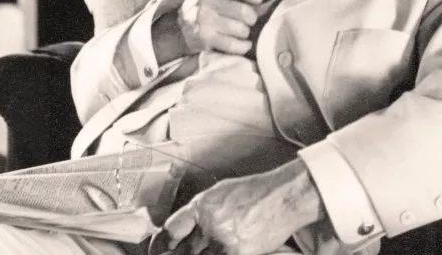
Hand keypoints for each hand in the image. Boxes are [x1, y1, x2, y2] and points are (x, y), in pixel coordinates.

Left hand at [162, 160, 323, 254]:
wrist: (283, 196)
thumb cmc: (256, 192)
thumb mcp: (221, 193)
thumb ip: (201, 211)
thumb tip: (185, 228)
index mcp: (202, 205)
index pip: (171, 230)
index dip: (161, 244)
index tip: (158, 250)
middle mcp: (209, 223)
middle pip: (183, 251)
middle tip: (178, 253)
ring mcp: (223, 240)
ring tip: (204, 250)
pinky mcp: (239, 253)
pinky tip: (221, 251)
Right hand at [177, 0, 262, 55]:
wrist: (179, 29)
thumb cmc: (204, 8)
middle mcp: (202, 1)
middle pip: (242, 11)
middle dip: (251, 17)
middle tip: (249, 20)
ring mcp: (203, 21)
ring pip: (241, 29)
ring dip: (245, 32)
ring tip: (240, 31)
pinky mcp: (204, 39)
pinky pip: (234, 45)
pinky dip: (243, 46)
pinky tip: (242, 44)